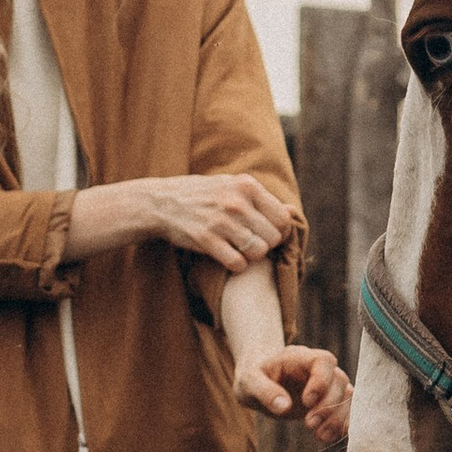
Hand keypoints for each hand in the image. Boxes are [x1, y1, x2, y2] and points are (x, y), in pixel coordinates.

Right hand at [78, 174, 297, 267]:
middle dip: (266, 245)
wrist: (161, 202)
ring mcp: (220, 221)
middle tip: (251, 244)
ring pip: (258, 252)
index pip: (283, 218)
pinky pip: (237, 263)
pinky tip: (227, 257)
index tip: (268, 236)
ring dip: (251, 256)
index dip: (280, 232)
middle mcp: (236, 202)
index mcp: (246, 185)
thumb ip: (259, 199)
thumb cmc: (202, 196)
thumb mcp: (230, 186)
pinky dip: (236, 266)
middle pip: (273, 237)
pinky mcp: (206, 240)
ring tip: (239, 250)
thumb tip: (291, 212)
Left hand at [234, 342, 353, 443]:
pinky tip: (329, 437)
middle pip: (339, 380)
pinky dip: (342, 425)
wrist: (258, 383)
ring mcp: (327, 384)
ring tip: (320, 436)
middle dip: (328, 406)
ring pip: (347, 396)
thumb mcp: (249, 382)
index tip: (306, 402)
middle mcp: (318, 368)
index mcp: (300, 357)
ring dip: (338, 418)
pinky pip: (346, 410)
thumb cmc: (253, 378)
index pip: (324, 361)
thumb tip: (284, 407)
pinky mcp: (329, 401)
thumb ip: (265, 392)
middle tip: (309, 425)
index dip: (321, 381)